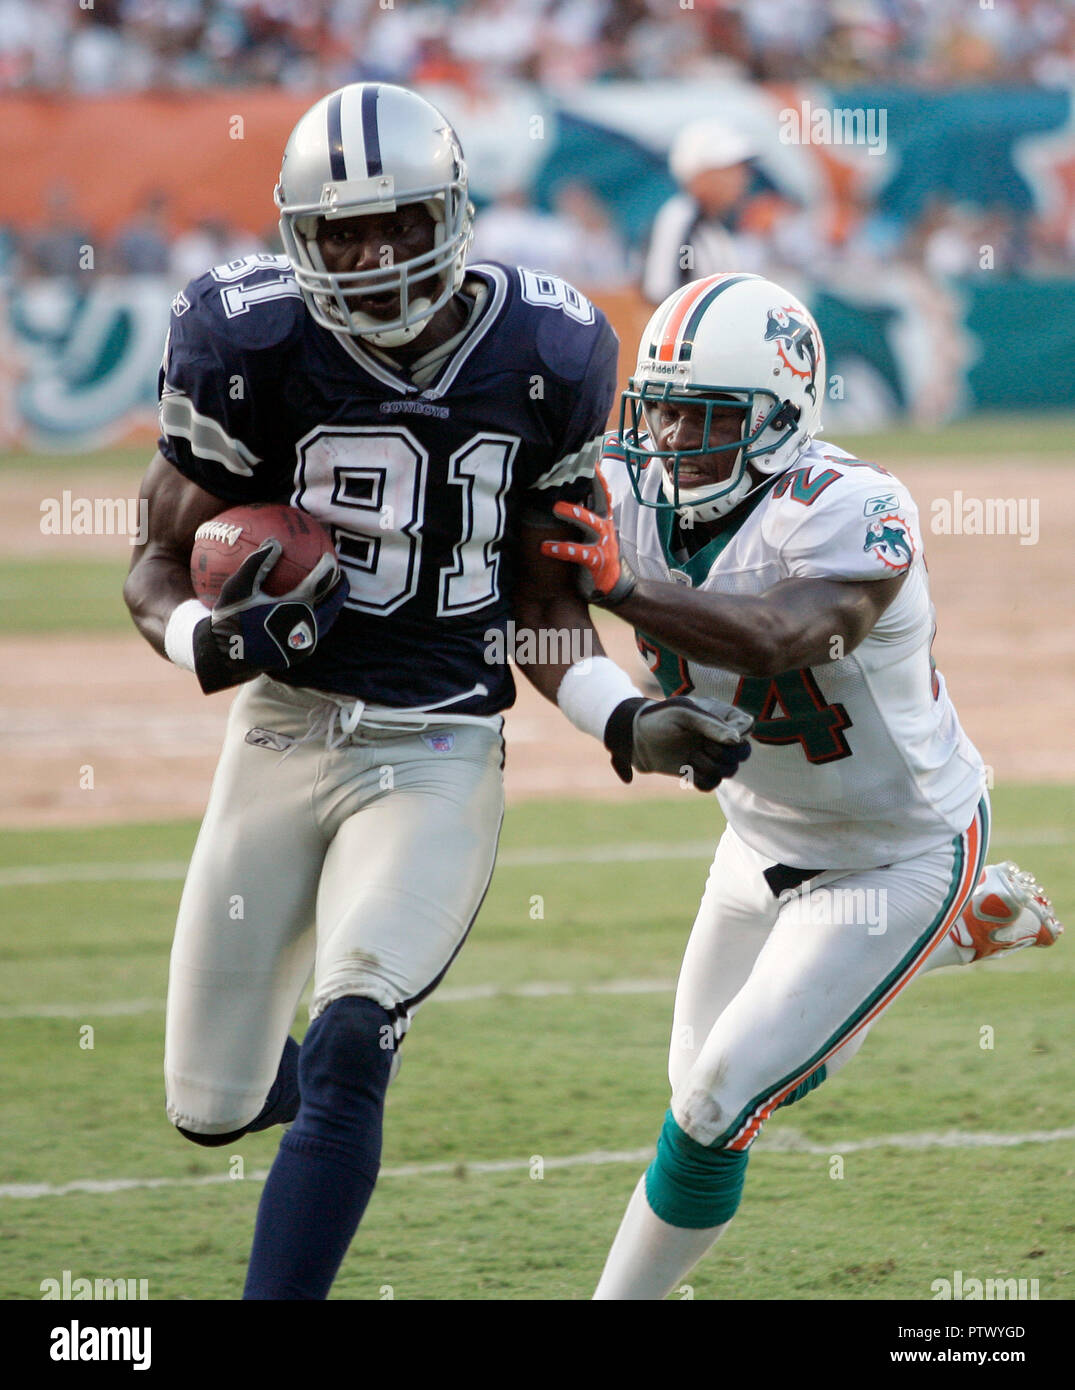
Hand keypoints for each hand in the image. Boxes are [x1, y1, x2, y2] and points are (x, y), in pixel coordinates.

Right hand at [193, 540, 349, 693]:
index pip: (321, 583)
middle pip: (333, 602)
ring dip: (332, 603)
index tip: (329, 555)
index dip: (328, 567)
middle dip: (340, 586)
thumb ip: (257, 563)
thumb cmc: (231, 618)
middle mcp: (305, 627)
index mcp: (295, 609)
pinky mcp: (300, 654)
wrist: (227, 657)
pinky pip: (317, 632)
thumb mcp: (238, 588)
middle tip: (340, 573)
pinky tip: (314, 611)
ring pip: (328, 619)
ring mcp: (305, 643)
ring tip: (332, 591)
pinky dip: (321, 618)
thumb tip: (274, 541)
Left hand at [540, 464, 637, 606]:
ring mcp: (603, 544)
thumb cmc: (595, 555)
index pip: (601, 492)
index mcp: (604, 519)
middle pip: (598, 500)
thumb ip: (581, 516)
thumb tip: (558, 495)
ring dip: (574, 513)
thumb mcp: (591, 534)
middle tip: (564, 474)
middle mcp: (606, 528)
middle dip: (586, 485)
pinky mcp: (597, 562)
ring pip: (591, 523)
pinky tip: (545, 547)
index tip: (587, 458)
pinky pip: (579, 553)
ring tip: (556, 507)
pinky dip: (562, 549)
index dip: (596, 476)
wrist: (612, 588)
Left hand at [603, 694, 752, 791]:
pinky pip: (712, 785)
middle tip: (701, 747)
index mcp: (721, 716)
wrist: (634, 738)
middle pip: (743, 754)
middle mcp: (720, 736)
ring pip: (729, 772)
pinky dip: (700, 780)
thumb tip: (737, 739)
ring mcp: (710, 755)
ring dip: (709, 767)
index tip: (711, 734)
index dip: (734, 736)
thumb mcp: (683, 715)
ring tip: (691, 757)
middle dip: (723, 755)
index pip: (747, 728)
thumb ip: (710, 725)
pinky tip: (686, 770)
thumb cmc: (659, 718)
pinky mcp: (698, 772)